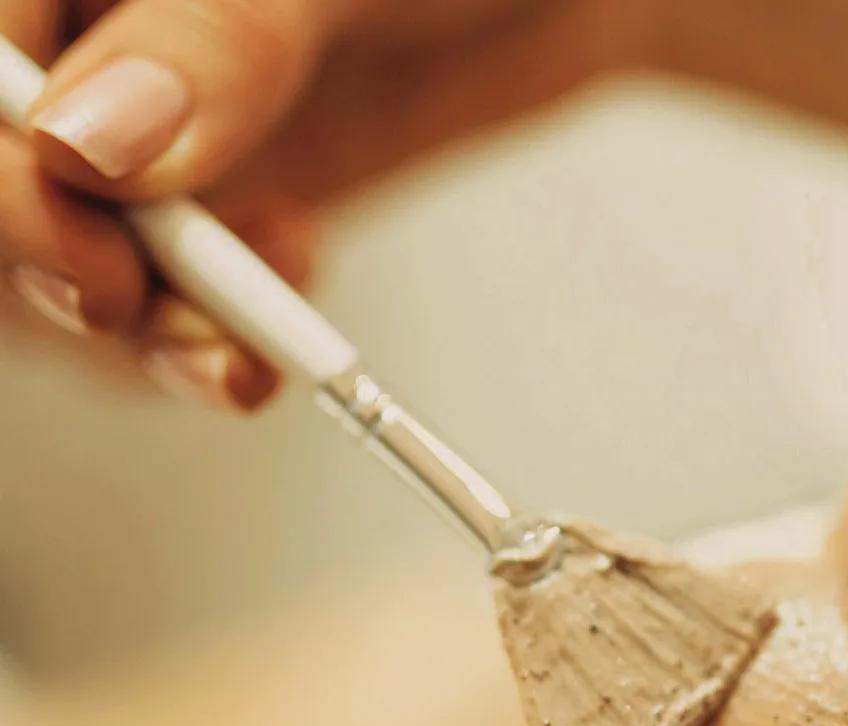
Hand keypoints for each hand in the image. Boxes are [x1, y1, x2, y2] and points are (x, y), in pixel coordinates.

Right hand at [0, 0, 651, 410]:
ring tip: (241, 342)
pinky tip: (289, 277)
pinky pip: (165, 289)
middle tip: (162, 317)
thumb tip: (91, 145)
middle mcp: (105, 41)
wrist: (565, 1)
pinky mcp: (217, 194)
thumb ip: (218, 40)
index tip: (100, 265)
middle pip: (11, 188)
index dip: (11, 192)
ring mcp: (156, 125)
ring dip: (145, 328)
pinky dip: (211, 328)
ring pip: (71, 260)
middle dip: (65, 278)